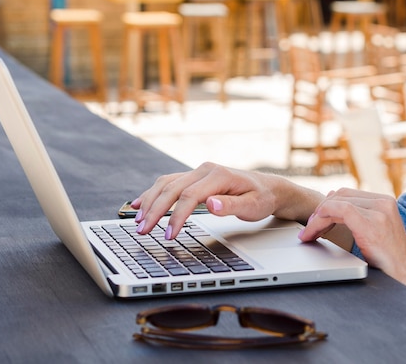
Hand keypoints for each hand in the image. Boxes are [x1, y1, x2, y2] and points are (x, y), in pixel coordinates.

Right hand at [131, 162, 286, 238]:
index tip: (168, 235)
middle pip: (172, 189)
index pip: (189, 196)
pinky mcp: (194, 177)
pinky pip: (169, 183)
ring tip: (138, 221)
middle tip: (142, 231)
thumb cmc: (261, 198)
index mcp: (218, 175)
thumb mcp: (253, 206)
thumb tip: (211, 204)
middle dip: (155, 210)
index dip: (176, 216)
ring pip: (166, 184)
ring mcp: (198, 172)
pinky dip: (152, 193)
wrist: (267, 188)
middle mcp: (205, 170)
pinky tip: (139, 204)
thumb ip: (231, 206)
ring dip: (150, 202)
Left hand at [299, 188, 405, 288]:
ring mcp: (379, 210)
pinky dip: (322, 218)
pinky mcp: (371, 222)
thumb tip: (333, 207)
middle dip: (320, 211)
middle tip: (308, 228)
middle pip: (340, 196)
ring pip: (337, 203)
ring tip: (308, 233)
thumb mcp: (375, 232)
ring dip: (317, 218)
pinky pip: (340, 210)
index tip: (315, 220)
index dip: (328, 205)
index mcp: (384, 201)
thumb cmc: (389, 260)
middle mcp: (383, 202)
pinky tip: (314, 231)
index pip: (348, 194)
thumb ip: (359, 217)